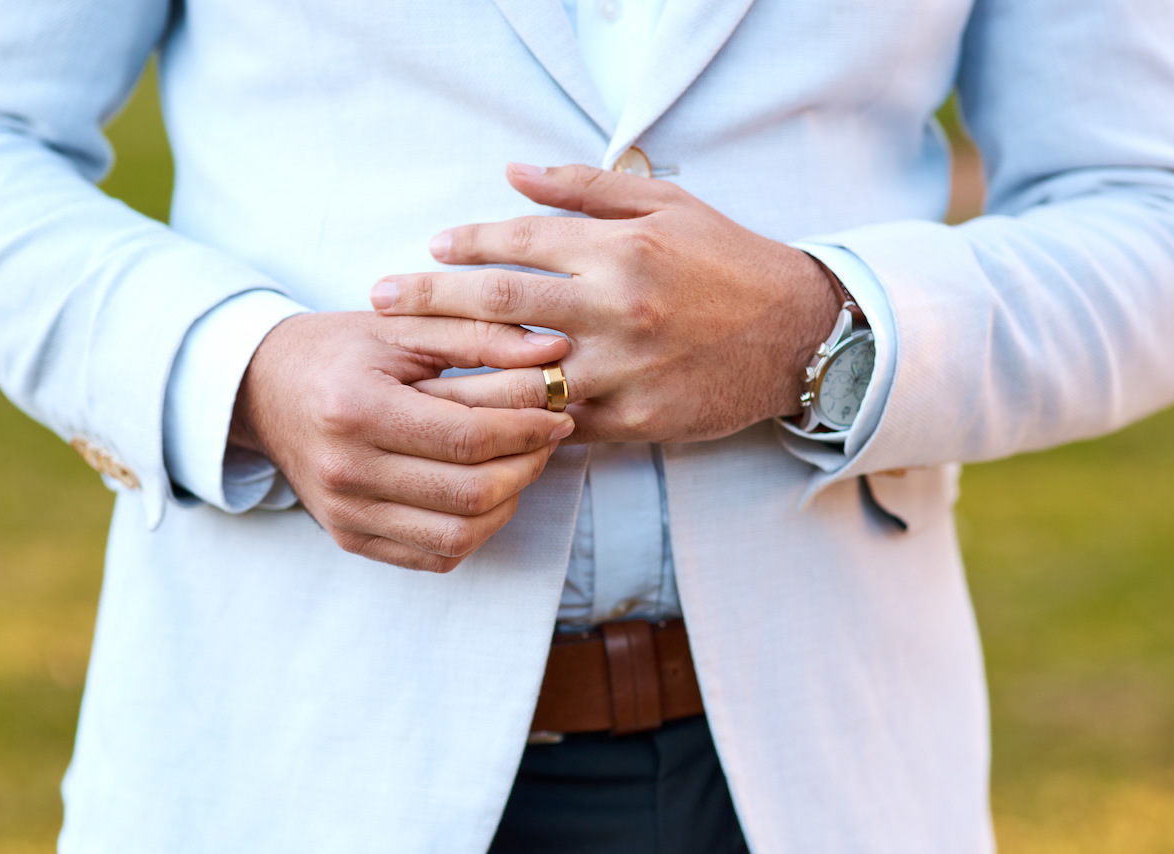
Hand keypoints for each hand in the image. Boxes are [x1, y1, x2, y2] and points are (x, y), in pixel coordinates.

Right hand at [230, 311, 573, 572]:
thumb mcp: (405, 327)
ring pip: (460, 535)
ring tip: (520, 463)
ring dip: (509, 502)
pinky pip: (436, 557)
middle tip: (547, 437)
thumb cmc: (341, 350)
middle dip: (527, 466)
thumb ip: (482, 337)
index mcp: (356, 409)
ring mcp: (344, 513)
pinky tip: (486, 493)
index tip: (558, 411)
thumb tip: (556, 354)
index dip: (528, 428)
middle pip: (470, 493)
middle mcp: (345, 470)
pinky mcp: (349, 538)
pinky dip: (476, 530)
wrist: (264, 389)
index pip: (468, 436)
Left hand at [370, 163, 842, 443]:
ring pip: (518, 376)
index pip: (519, 243)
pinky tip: (472, 420)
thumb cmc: (727, 261)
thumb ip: (584, 187)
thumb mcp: (667, 205)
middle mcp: (616, 308)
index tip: (428, 247)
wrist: (797, 335)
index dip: (465, 243)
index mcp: (621, 250)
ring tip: (405, 371)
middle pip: (499, 305)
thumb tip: (511, 172)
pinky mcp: (635, 419)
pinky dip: (514, 421)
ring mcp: (624, 370)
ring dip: (456, 373)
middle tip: (376, 301)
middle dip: (428, 302)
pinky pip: (560, 424)